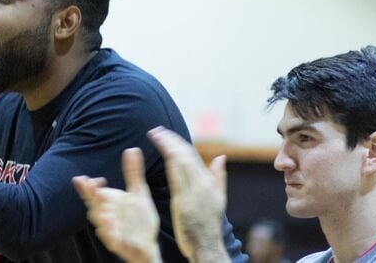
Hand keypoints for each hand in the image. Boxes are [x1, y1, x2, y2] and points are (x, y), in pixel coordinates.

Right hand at [74, 148, 161, 262]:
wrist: (148, 244)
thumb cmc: (139, 219)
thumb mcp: (138, 192)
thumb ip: (133, 172)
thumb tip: (131, 149)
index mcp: (109, 202)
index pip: (94, 191)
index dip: (91, 186)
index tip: (97, 179)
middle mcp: (106, 214)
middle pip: (94, 203)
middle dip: (89, 195)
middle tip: (87, 184)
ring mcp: (109, 229)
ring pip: (100, 221)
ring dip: (99, 212)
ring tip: (101, 203)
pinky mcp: (117, 243)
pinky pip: (111, 237)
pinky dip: (108, 231)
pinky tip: (110, 222)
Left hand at [147, 127, 227, 261]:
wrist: (207, 244)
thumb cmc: (209, 223)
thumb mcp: (218, 199)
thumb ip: (218, 176)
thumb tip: (221, 156)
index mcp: (208, 182)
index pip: (191, 155)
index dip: (178, 142)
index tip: (165, 133)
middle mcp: (201, 184)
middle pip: (185, 155)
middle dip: (170, 139)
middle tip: (156, 130)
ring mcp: (193, 192)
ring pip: (181, 162)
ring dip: (167, 146)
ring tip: (155, 135)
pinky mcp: (184, 201)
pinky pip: (176, 177)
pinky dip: (169, 162)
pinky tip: (162, 152)